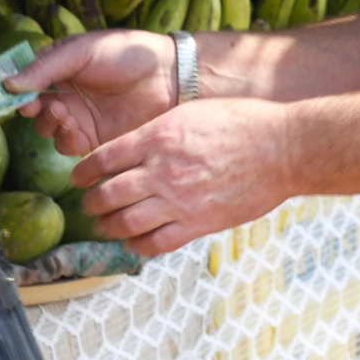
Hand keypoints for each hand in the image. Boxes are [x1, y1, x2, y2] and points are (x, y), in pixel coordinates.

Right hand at [10, 31, 175, 155]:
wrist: (167, 76)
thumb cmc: (126, 54)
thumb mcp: (81, 51)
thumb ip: (45, 67)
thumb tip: (8, 84)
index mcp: (60, 70)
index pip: (27, 84)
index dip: (17, 92)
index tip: (16, 96)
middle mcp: (66, 95)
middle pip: (34, 112)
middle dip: (33, 110)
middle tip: (40, 105)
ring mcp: (80, 118)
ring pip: (48, 131)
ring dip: (48, 124)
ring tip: (63, 112)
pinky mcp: (95, 139)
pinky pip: (68, 146)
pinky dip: (65, 139)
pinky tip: (75, 125)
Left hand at [75, 97, 295, 256]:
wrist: (281, 148)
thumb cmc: (243, 123)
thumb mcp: (192, 113)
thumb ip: (161, 131)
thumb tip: (137, 146)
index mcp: (158, 137)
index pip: (105, 158)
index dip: (85, 171)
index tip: (78, 178)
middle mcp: (162, 170)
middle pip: (109, 193)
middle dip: (92, 203)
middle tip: (87, 206)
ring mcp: (179, 199)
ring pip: (127, 222)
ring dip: (109, 227)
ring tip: (104, 227)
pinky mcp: (198, 223)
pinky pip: (158, 242)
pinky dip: (139, 246)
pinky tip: (133, 245)